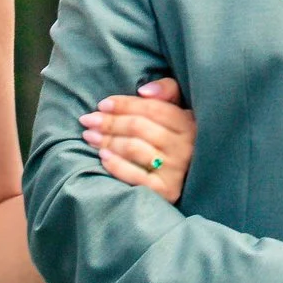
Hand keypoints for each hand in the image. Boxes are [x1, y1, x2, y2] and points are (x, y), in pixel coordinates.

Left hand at [83, 76, 195, 202]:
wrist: (194, 180)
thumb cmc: (177, 139)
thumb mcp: (179, 110)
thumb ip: (166, 91)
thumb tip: (143, 91)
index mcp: (188, 123)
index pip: (152, 108)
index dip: (125, 104)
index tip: (102, 104)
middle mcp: (185, 146)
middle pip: (138, 127)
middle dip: (109, 122)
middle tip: (88, 120)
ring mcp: (176, 170)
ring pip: (133, 148)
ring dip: (107, 141)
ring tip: (89, 136)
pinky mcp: (167, 191)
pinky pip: (136, 176)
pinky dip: (116, 165)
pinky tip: (103, 157)